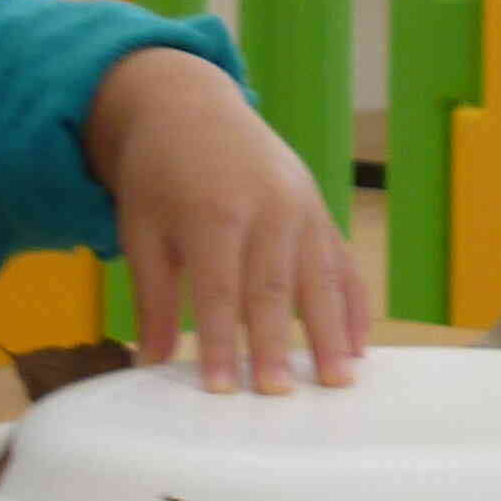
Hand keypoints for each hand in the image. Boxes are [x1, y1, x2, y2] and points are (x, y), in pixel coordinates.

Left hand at [89, 49, 368, 392]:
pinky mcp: (319, 209)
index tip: (221, 390)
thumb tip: (149, 361)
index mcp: (215, 212)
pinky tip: (359, 344)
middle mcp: (266, 208)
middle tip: (280, 395)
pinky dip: (353, 304)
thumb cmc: (158, 173)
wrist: (189, 105)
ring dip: (330, 333)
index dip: (220, 344)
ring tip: (338, 380)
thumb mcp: (142, 230)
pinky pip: (341, 262)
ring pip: (319, 278)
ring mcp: (300, 207)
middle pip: (274, 289)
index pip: (219, 292)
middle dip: (276, 346)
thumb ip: (152, 297)